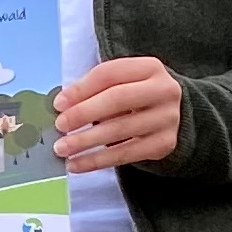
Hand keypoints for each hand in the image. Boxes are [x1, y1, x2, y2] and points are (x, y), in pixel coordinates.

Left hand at [55, 58, 183, 169]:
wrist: (173, 116)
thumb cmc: (136, 96)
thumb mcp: (122, 82)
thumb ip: (95, 89)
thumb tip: (62, 106)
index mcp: (150, 67)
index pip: (110, 74)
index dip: (81, 89)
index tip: (58, 104)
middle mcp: (164, 90)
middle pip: (117, 99)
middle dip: (84, 113)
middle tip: (60, 126)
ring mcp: (167, 118)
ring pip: (119, 129)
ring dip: (85, 141)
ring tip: (62, 149)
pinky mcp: (164, 144)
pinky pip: (125, 154)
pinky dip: (96, 161)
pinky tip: (76, 164)